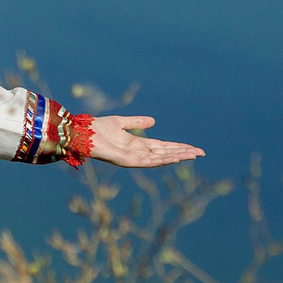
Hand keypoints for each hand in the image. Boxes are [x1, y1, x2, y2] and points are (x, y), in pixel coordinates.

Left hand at [88, 114, 203, 168]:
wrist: (81, 133)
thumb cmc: (97, 128)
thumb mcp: (121, 122)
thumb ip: (137, 122)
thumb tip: (153, 121)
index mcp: (138, 144)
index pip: (163, 147)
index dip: (178, 147)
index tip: (194, 149)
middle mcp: (138, 153)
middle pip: (166, 153)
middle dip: (183, 153)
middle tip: (201, 153)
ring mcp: (134, 158)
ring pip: (161, 158)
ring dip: (177, 156)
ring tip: (193, 155)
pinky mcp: (127, 161)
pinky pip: (148, 161)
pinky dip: (162, 159)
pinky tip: (174, 157)